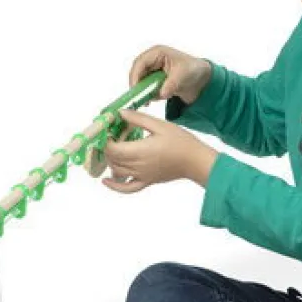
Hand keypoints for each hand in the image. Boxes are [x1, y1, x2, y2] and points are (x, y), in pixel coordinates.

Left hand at [102, 109, 217, 193]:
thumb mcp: (159, 125)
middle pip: (113, 160)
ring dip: (110, 161)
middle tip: (112, 136)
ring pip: (117, 172)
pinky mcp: (147, 182)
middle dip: (108, 148)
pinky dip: (115, 186)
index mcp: (140, 151)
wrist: (195, 161)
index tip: (109, 130)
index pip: (113, 149)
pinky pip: (127, 188)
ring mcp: (141, 176)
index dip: (106, 140)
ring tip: (113, 149)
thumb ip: (138, 119)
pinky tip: (106, 181)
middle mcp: (138, 166)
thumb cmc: (180, 141)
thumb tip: (121, 113)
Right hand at [129, 45, 211, 103]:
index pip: (140, 63)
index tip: (135, 89)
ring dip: (144, 92)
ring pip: (140, 82)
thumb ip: (171, 84)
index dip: (135, 75)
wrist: (201, 79)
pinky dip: (150, 95)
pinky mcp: (154, 81)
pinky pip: (146, 88)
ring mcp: (152, 71)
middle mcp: (152, 60)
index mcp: (157, 53)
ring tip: (150, 101)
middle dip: (137, 86)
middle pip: (137, 73)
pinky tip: (160, 97)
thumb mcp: (183, 76)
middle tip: (139, 99)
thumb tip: (161, 93)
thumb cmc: (193, 70)